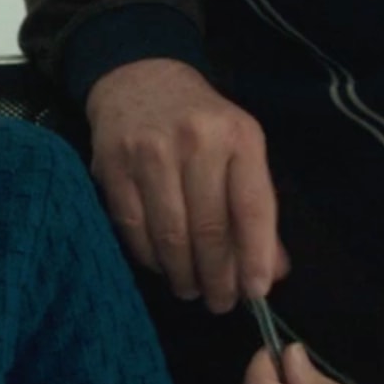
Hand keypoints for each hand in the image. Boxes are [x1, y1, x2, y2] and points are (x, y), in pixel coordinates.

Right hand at [85, 59, 287, 312]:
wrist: (139, 80)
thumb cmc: (200, 124)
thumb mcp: (239, 150)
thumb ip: (256, 208)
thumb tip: (271, 272)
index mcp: (238, 136)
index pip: (251, 207)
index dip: (254, 257)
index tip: (256, 292)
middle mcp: (195, 141)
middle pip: (209, 228)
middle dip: (217, 276)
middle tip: (220, 302)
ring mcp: (149, 152)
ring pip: (169, 234)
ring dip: (182, 274)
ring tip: (191, 289)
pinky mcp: (112, 165)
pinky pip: (133, 228)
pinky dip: (149, 257)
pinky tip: (161, 266)